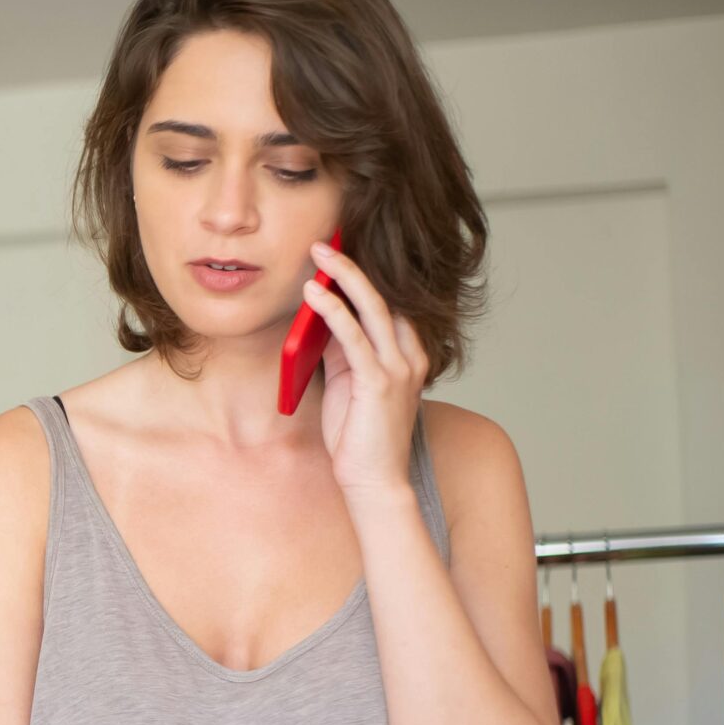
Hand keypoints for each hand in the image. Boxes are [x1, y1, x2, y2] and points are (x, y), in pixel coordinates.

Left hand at [303, 238, 425, 500]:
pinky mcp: (379, 382)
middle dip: (353, 266)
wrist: (374, 483)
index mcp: (406, 356)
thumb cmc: (358, 440)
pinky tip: (314, 294)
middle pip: (383, 296)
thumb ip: (343, 354)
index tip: (335, 254)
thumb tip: (322, 320)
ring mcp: (398, 368)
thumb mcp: (349, 386)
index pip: (387, 304)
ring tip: (318, 252)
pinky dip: (333, 310)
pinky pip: (353, 335)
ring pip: (372, 307)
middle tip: (325, 241)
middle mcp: (409, 356)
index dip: (362, 277)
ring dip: (343, 276)